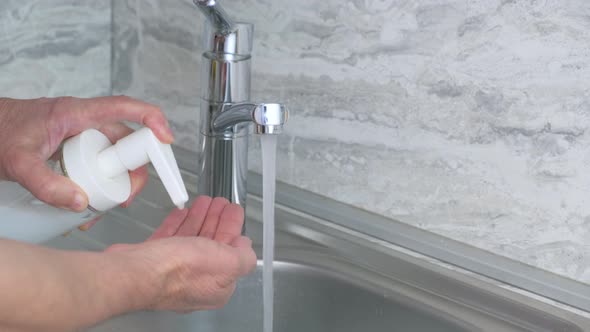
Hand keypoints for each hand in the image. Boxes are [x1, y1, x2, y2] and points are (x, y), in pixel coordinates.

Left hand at [0, 96, 172, 211]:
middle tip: (126, 196)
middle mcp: (85, 123)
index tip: (166, 140)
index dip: (152, 120)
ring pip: (114, 157)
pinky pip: (99, 165)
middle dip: (134, 170)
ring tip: (106, 205)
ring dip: (118, 181)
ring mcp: (82, 136)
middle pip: (126, 141)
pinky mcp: (77, 149)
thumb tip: (80, 202)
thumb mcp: (19, 161)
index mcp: (77, 113)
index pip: (125, 108)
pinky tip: (88, 204)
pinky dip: (101, 184)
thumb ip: (46, 184)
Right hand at [106, 196, 256, 311]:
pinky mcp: (154, 262)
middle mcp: (196, 281)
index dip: (234, 229)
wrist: (134, 272)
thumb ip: (243, 256)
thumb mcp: (227, 262)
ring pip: (191, 239)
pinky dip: (178, 223)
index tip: (234, 211)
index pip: (232, 253)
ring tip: (204, 201)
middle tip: (220, 203)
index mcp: (217, 285)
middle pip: (212, 244)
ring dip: (199, 218)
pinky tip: (181, 212)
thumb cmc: (178, 271)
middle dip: (217, 220)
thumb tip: (245, 247)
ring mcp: (173, 272)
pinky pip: (170, 238)